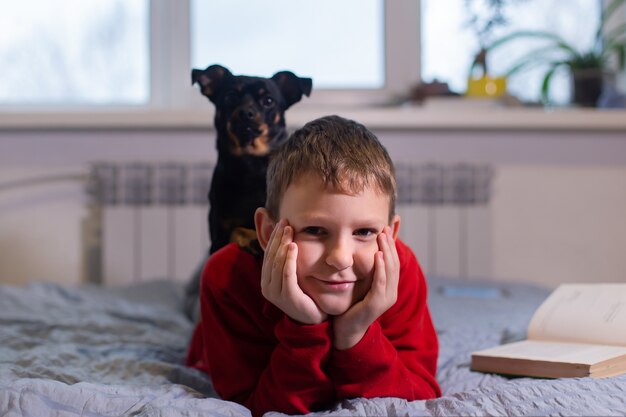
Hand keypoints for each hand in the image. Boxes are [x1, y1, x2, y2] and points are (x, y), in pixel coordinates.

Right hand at [260, 219, 327, 324]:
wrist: (313, 320)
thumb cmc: (305, 296)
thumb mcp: (293, 277)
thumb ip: (287, 262)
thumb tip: (288, 240)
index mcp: (266, 280)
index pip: (268, 254)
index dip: (274, 237)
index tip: (282, 222)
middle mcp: (267, 286)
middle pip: (271, 256)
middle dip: (278, 237)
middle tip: (285, 221)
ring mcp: (276, 292)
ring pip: (277, 263)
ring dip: (283, 244)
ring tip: (289, 230)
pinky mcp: (287, 297)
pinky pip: (287, 274)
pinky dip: (289, 259)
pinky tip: (293, 246)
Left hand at [333, 226, 399, 349]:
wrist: (346, 329)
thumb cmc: (352, 306)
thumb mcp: (361, 285)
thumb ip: (366, 271)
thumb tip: (366, 253)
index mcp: (389, 287)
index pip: (393, 262)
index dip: (390, 245)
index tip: (384, 229)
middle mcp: (391, 292)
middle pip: (394, 263)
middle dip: (389, 245)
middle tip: (384, 228)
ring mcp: (386, 298)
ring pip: (390, 271)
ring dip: (386, 252)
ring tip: (382, 237)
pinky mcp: (376, 304)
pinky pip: (381, 283)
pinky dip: (380, 268)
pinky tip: (378, 256)